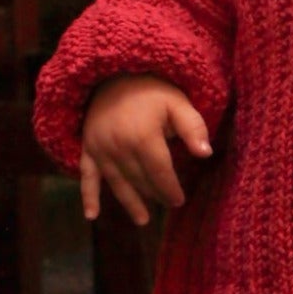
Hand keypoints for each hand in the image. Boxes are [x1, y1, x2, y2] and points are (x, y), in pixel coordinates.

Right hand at [80, 75, 211, 226]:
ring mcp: (100, 149)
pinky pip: (86, 176)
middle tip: (168, 203)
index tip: (179, 200)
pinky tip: (91, 216)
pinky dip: (88, 197)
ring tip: (143, 219)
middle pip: (140, 180)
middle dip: (155, 194)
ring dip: (130, 203)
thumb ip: (193, 127)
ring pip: (118, 183)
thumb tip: (205, 154)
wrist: (112, 73)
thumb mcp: (177, 102)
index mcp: (142, 137)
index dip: (170, 189)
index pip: (160, 173)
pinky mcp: (88, 148)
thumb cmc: (150, 89)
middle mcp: (119, 147)